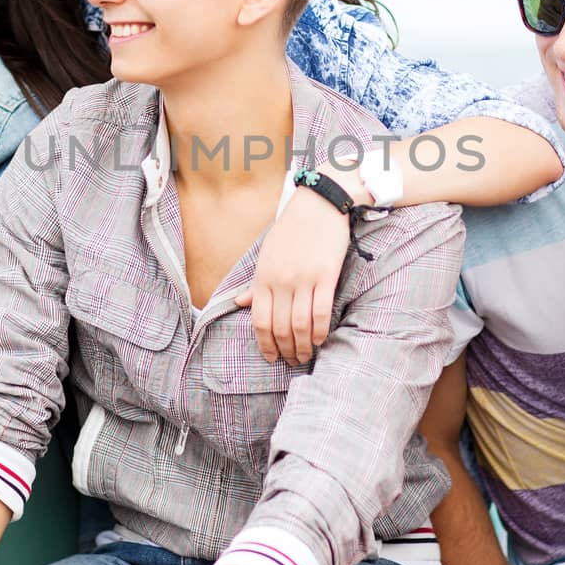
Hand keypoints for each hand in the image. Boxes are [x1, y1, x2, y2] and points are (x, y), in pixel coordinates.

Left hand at [235, 169, 364, 364]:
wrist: (319, 203)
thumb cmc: (292, 229)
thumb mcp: (267, 254)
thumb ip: (255, 282)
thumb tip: (239, 303)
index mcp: (263, 276)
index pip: (259, 320)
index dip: (265, 344)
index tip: (271, 357)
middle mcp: (280, 280)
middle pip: (280, 327)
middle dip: (285, 349)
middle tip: (291, 361)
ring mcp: (303, 279)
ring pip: (300, 324)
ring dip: (303, 345)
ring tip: (305, 355)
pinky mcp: (325, 275)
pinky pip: (321, 312)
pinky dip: (320, 331)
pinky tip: (321, 339)